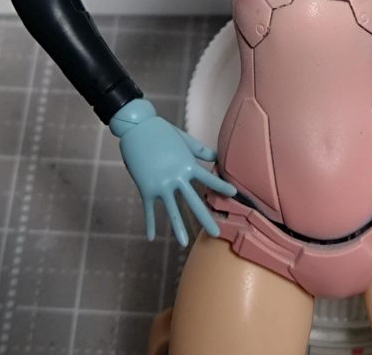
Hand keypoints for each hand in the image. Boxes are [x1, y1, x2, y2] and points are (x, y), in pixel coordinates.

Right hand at [109, 98, 235, 245]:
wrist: (137, 127)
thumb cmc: (161, 130)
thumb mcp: (183, 138)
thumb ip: (199, 150)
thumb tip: (215, 156)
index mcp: (187, 164)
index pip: (208, 178)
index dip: (221, 186)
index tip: (234, 194)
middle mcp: (176, 176)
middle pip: (194, 201)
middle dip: (205, 218)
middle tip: (216, 233)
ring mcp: (161, 184)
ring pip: (172, 210)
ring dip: (178, 227)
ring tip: (184, 243)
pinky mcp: (145, 187)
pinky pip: (149, 209)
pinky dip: (150, 223)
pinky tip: (150, 237)